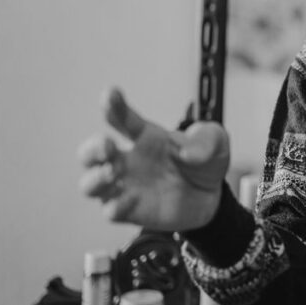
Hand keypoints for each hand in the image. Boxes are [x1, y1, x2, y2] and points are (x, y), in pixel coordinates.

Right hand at [78, 87, 229, 230]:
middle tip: (107, 146)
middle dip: (92, 148)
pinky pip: (112, 210)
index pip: (122, 118)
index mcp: (145, 136)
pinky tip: (130, 199)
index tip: (111, 93)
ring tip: (112, 173)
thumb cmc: (204, 162)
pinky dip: (116, 206)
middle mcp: (129, 160)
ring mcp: (126, 186)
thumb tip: (187, 154)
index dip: (113, 105)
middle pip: (92, 152)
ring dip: (95, 178)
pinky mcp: (131, 211)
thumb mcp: (215, 143)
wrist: (212, 197)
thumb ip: (205, 141)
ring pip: (90, 184)